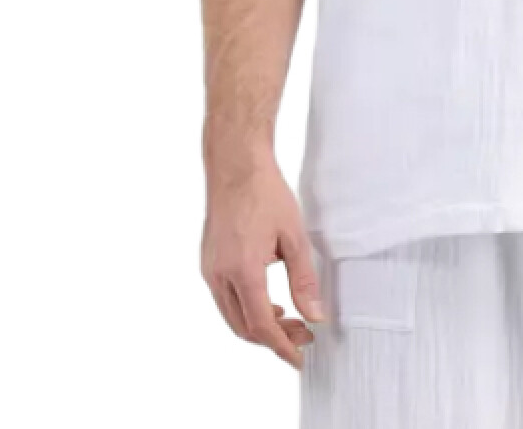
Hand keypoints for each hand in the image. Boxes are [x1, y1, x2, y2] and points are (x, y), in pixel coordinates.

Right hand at [201, 155, 326, 369]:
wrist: (236, 164)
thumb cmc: (266, 194)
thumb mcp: (294, 236)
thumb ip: (304, 280)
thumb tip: (314, 315)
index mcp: (243, 270)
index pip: (261, 326)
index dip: (282, 346)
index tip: (300, 357)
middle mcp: (220, 275)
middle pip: (244, 328)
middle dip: (274, 338)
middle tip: (303, 335)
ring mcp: (210, 269)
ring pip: (232, 316)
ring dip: (259, 325)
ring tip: (289, 320)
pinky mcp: (208, 262)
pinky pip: (225, 299)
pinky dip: (246, 309)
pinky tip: (268, 301)